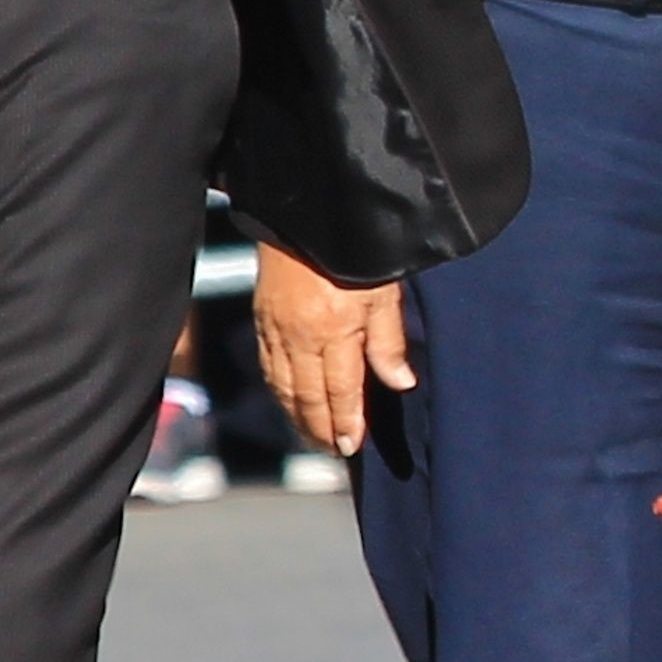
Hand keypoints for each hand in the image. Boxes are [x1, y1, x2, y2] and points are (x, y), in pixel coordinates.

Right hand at [253, 241, 413, 456]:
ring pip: (283, 386)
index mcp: (333, 329)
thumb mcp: (384, 291)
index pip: (340, 389)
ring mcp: (275, 328)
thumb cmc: (356, 249)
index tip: (351, 445)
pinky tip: (288, 402)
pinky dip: (278, 391)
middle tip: (332, 450)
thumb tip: (400, 384)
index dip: (346, 421)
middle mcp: (299, 335)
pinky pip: (268, 366)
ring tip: (312, 437)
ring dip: (297, 416)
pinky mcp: (261, 318)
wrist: (307, 210)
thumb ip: (389, 341)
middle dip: (320, 428)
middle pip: (307, 396)